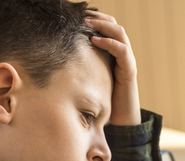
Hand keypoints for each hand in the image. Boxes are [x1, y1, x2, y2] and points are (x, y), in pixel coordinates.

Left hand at [85, 11, 140, 125]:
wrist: (120, 121)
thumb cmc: (103, 103)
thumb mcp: (88, 81)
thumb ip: (79, 69)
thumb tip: (54, 62)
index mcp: (112, 54)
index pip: (107, 28)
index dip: (95, 19)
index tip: (76, 16)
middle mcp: (122, 55)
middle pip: (114, 25)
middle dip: (98, 17)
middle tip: (81, 15)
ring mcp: (127, 61)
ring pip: (120, 33)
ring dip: (103, 25)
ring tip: (87, 23)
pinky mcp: (129, 71)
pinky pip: (122, 50)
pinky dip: (110, 42)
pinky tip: (95, 41)